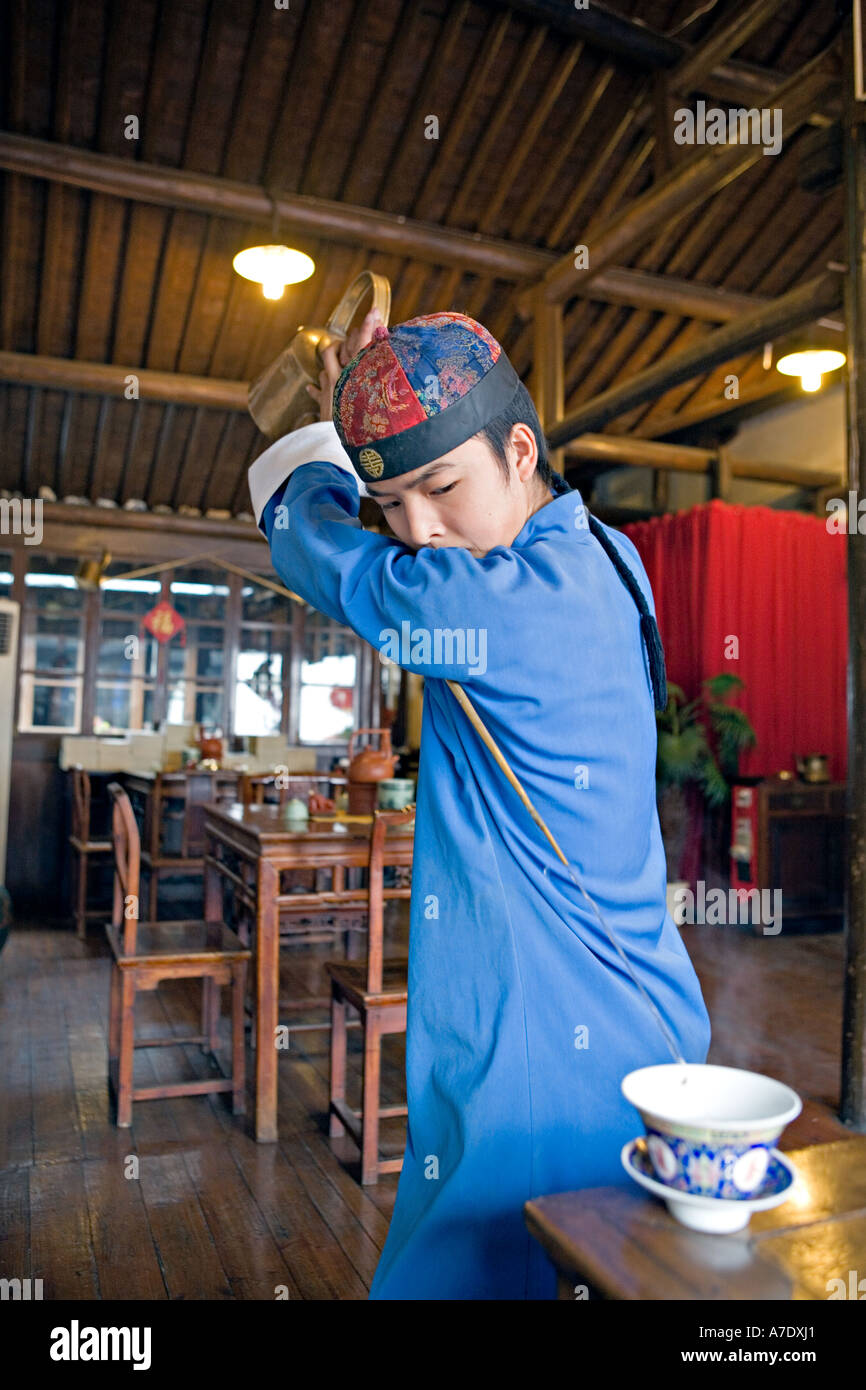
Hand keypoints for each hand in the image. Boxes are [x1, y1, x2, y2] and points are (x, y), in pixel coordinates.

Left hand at [306, 304, 383, 422]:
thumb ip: (386, 375)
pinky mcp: (324, 402)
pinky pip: (316, 391)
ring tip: (339, 356)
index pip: (363, 340)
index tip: (374, 312)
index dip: (369, 324)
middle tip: (360, 332)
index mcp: (358, 372)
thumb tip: (392, 360)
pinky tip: (310, 387)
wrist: (344, 442)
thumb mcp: (380, 395)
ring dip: (332, 358)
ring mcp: (331, 387)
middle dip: (351, 338)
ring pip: (326, 361)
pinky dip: (315, 389)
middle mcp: (343, 375)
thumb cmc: (369, 424)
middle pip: (342, 346)